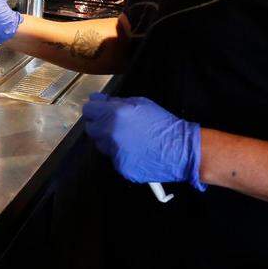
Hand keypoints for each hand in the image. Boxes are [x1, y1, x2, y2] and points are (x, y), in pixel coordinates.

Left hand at [81, 93, 204, 190]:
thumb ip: (116, 102)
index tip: (98, 109)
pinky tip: (134, 150)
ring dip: (108, 140)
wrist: (179, 149)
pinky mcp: (120, 167)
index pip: (88, 110)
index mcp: (115, 114)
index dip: (93, 108)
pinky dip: (120, 153)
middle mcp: (111, 134)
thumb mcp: (140, 103)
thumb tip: (99, 100)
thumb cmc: (162, 123)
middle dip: (99, 124)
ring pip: (100, 144)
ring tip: (127, 138)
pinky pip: (113, 158)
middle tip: (113, 123)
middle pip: (91, 129)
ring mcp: (114, 152)